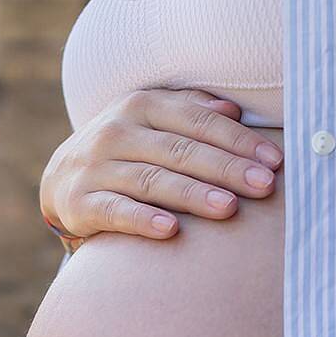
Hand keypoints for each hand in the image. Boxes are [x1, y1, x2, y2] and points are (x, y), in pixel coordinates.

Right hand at [40, 88, 284, 245]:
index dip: (238, 140)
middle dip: (226, 168)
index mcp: (142, 105)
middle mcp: (116, 131)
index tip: (274, 161)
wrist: (61, 179)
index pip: (198, 120)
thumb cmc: (128, 149)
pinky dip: (143, 220)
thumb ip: (191, 110)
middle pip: (180, 150)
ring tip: (229, 208)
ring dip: (193, 195)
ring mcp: (96, 167)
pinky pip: (115, 211)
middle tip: (264, 186)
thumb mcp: (152, 120)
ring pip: (152, 180)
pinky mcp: (80, 202)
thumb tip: (233, 111)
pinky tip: (171, 231)